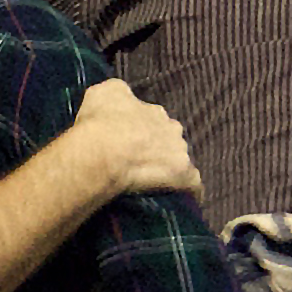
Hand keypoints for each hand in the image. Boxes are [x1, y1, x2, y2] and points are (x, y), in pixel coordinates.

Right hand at [71, 79, 202, 199]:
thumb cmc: (100, 123)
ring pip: (180, 160)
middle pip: (169, 138)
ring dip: (171, 168)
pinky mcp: (186, 177)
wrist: (105, 152)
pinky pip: (192, 185)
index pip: (152, 118)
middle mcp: (172, 128)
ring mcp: (181, 152)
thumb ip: (117, 93)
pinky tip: (178, 197)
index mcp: (153, 111)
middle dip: (159, 147)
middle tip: (139, 161)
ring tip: (154, 182)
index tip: (128, 140)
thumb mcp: (102, 93)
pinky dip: (187, 190)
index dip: (140, 130)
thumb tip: (122, 97)